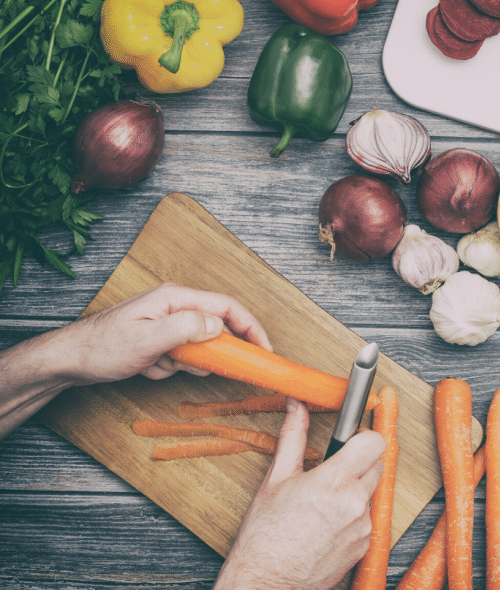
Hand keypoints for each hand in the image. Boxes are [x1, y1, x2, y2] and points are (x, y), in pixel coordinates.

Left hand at [63, 282, 269, 383]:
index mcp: (175, 298)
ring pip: (198, 345)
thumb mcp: (146, 340)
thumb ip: (186, 329)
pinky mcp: (160, 337)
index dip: (251, 327)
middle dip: (211, 352)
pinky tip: (147, 367)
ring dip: (184, 363)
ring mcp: (167, 321)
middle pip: (215, 327)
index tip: (264, 350)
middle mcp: (174, 305)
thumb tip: (218, 326)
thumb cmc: (101, 348)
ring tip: (157, 365)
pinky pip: (180, 355)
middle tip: (206, 368)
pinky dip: (169, 366)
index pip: (227, 307)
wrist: (69, 360)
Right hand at [215, 399, 384, 589]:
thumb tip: (296, 406)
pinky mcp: (365, 546)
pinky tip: (328, 524)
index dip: (363, 437)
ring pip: (371, 492)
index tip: (352, 439)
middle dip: (359, 462)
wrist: (265, 582)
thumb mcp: (275, 479)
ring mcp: (362, 527)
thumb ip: (293, 437)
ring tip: (324, 503)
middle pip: (377, 465)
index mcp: (332, 482)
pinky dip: (353, 516)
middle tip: (333, 471)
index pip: (374, 442)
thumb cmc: (265, 536)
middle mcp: (354, 504)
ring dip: (355, 491)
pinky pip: (368, 519)